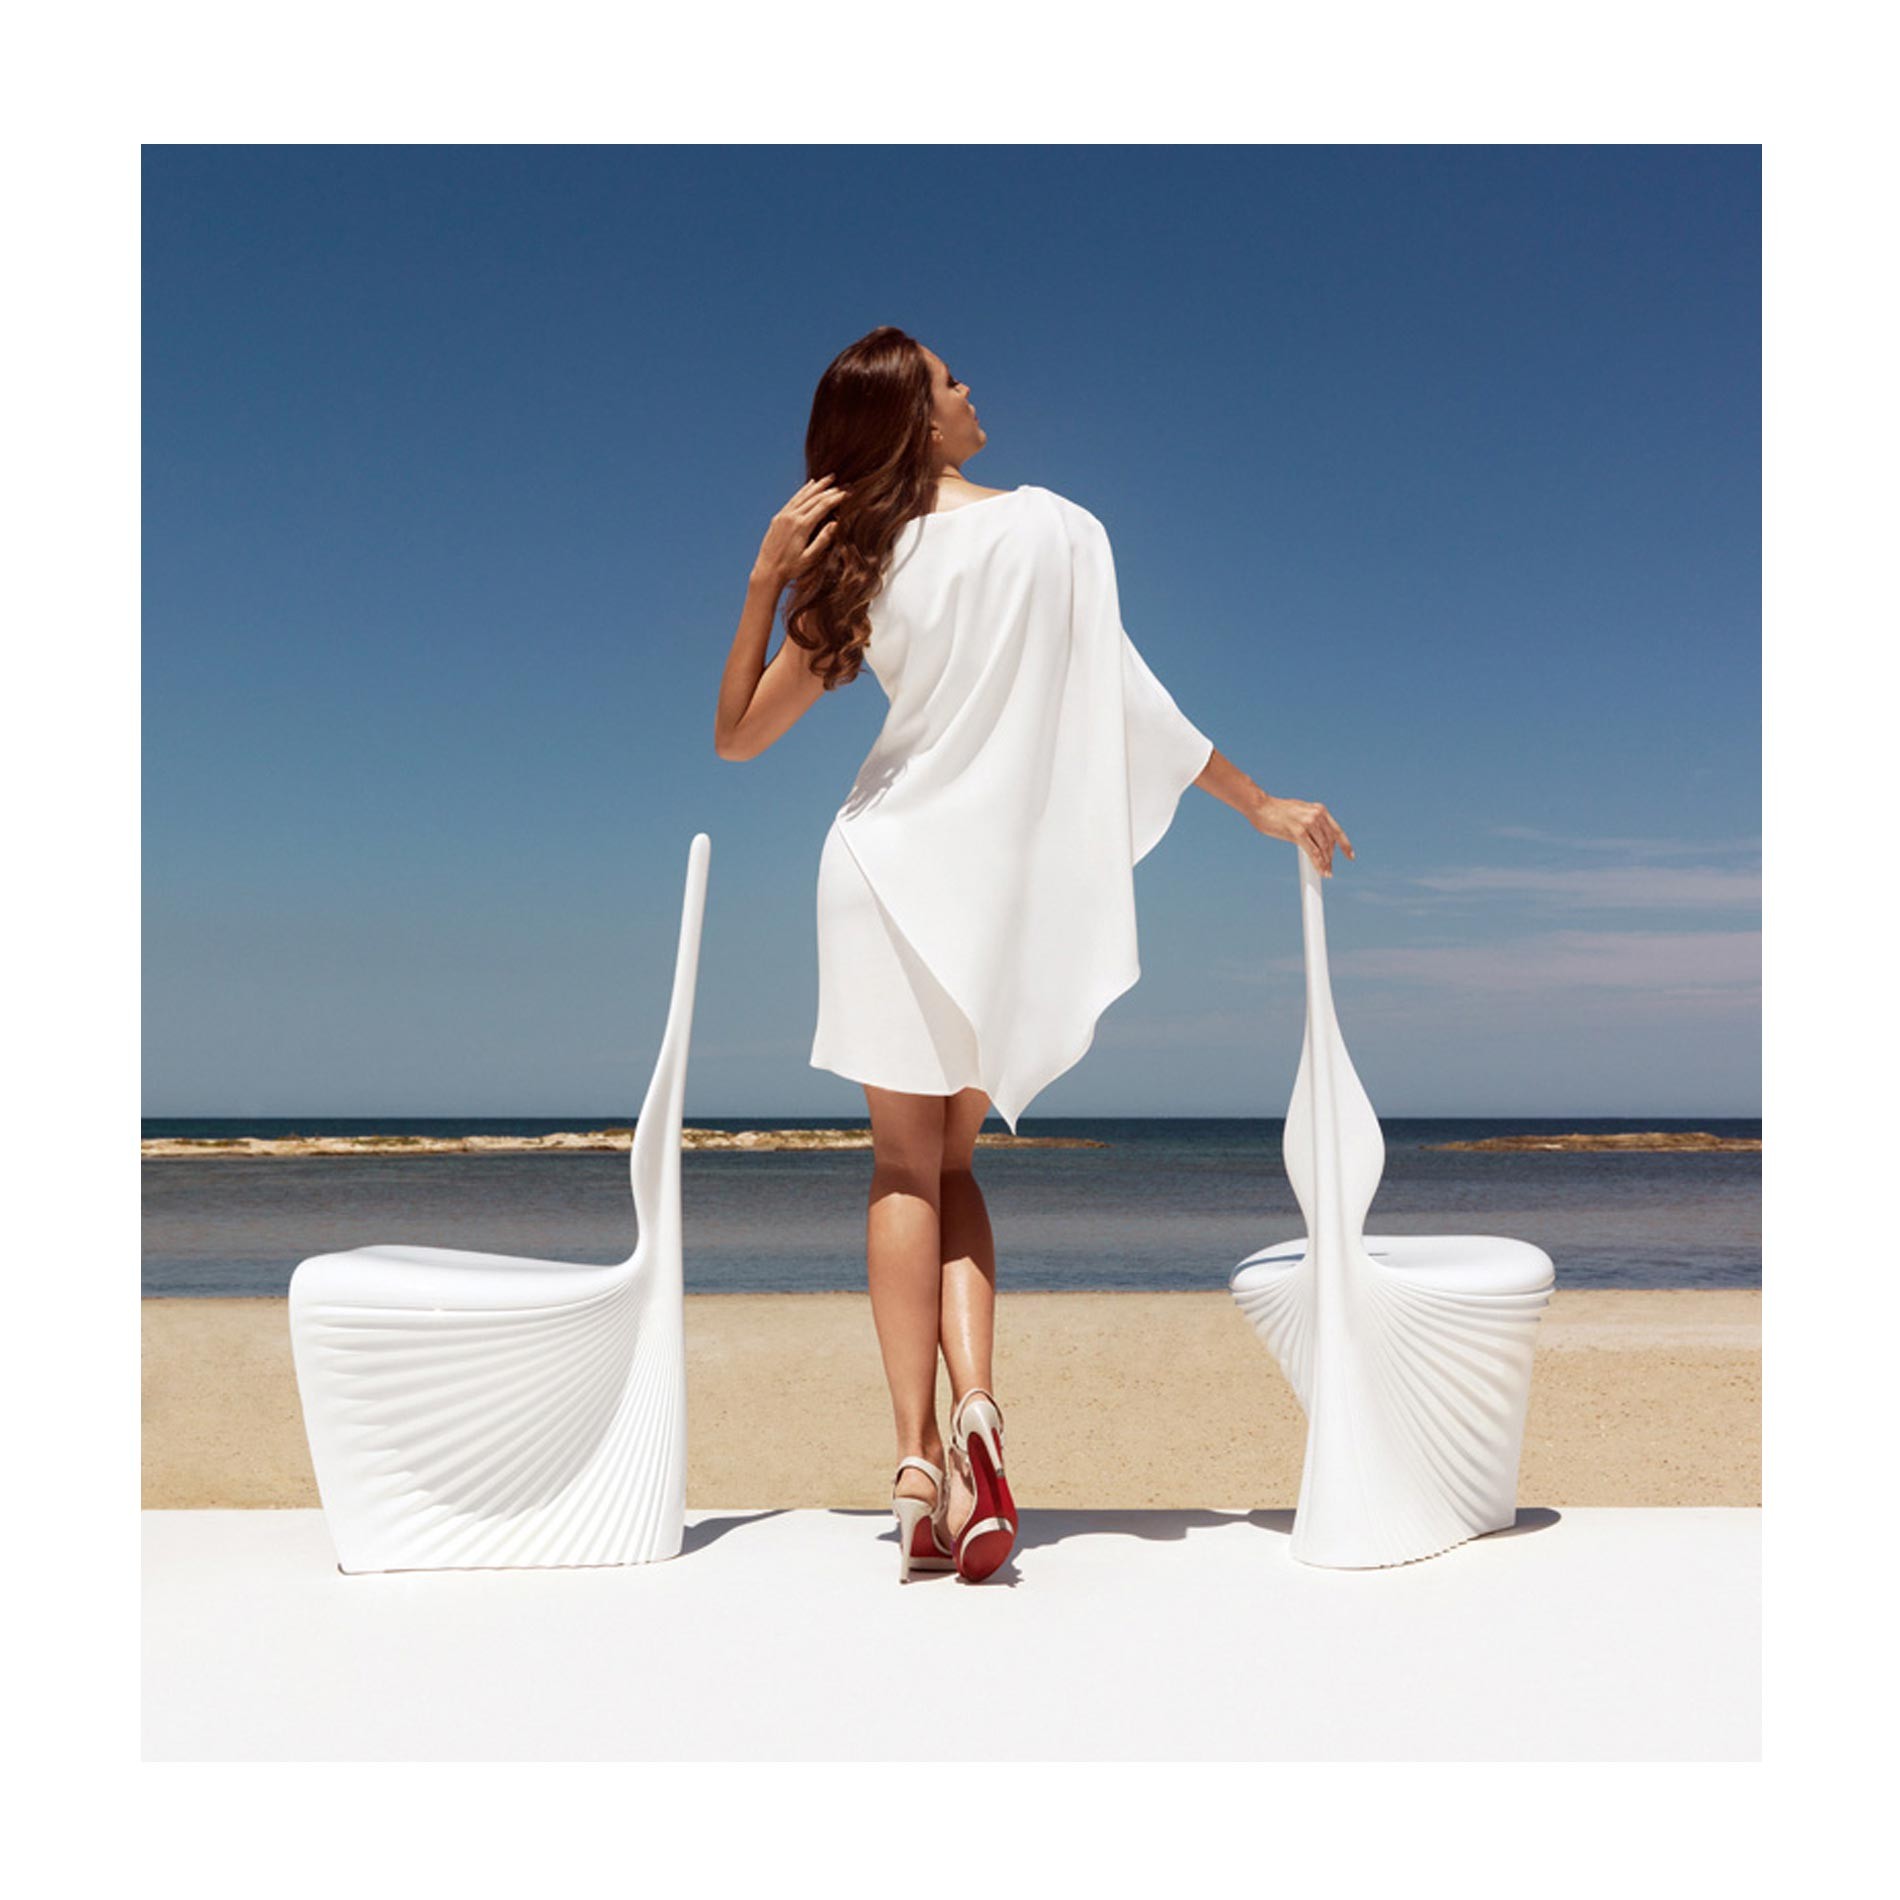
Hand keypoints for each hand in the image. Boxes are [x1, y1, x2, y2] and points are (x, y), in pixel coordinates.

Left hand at [752, 474, 848, 589]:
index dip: (837, 498)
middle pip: (814, 498)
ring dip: (817, 485)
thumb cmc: (791, 568)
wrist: (767, 571)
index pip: (823, 506)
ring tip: (829, 478)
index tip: (848, 493)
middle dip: (830, 489)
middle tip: (844, 484)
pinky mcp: (778, 517)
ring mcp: (783, 515)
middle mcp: (792, 517)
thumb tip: (835, 522)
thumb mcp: (810, 558)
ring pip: (803, 495)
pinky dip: (803, 491)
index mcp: (801, 526)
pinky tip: (810, 485)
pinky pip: (793, 499)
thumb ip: (823, 540)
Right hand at [1252, 794, 1354, 876]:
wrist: (1260, 806)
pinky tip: (1320, 870)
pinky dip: (1317, 863)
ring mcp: (1308, 823)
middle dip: (1330, 858)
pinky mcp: (1298, 832)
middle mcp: (1316, 815)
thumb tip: (1314, 841)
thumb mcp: (1299, 813)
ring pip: (1322, 848)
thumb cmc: (1276, 811)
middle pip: (1329, 842)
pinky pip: (1312, 851)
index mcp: (1319, 809)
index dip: (1345, 845)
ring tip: (1325, 873)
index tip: (1350, 855)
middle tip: (1329, 870)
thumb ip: (1310, 824)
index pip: (1337, 830)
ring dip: (1324, 863)